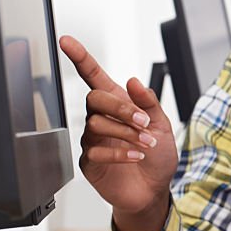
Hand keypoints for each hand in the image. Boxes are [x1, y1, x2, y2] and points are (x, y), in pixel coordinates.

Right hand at [59, 35, 178, 230]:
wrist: (154, 189)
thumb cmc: (158, 155)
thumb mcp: (163, 124)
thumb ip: (149, 102)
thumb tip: (133, 81)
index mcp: (119, 103)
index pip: (93, 76)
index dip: (80, 58)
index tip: (67, 41)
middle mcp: (102, 118)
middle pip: (94, 98)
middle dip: (121, 108)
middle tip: (144, 122)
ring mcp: (93, 140)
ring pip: (96, 124)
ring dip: (126, 132)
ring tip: (146, 143)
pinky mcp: (89, 161)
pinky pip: (96, 150)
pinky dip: (120, 151)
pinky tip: (136, 156)